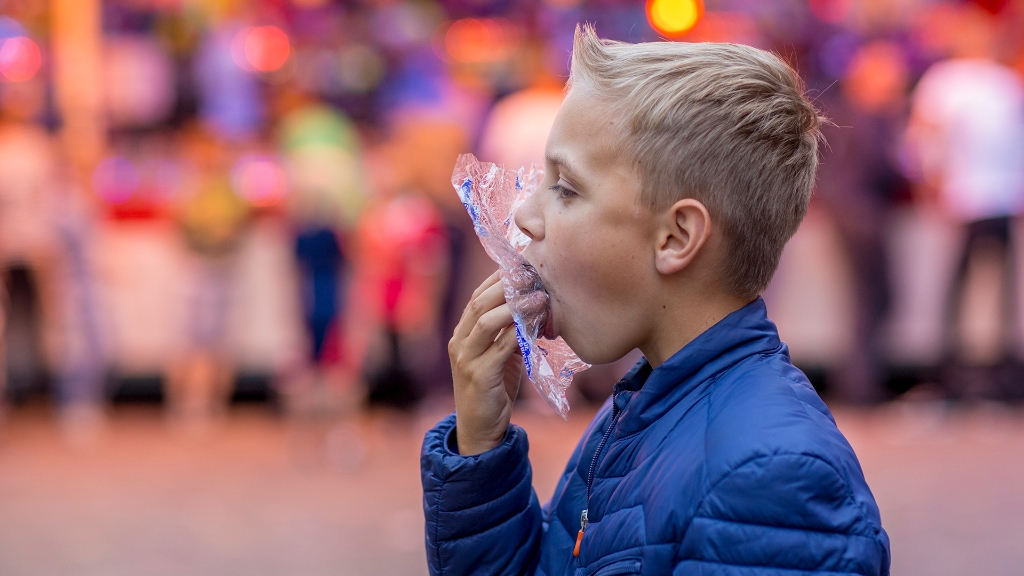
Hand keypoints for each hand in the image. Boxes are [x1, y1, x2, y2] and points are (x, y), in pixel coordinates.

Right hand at [449, 270, 523, 455]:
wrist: (480, 429)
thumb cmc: (494, 389)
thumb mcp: (502, 355)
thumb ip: (511, 332)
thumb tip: (536, 307)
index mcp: (462, 333)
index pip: (478, 296)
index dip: (500, 279)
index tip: (524, 266)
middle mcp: (459, 342)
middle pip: (480, 303)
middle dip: (507, 286)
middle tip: (533, 275)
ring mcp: (466, 359)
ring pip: (487, 322)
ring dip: (514, 307)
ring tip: (539, 297)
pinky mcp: (479, 376)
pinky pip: (499, 348)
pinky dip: (517, 334)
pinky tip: (535, 326)